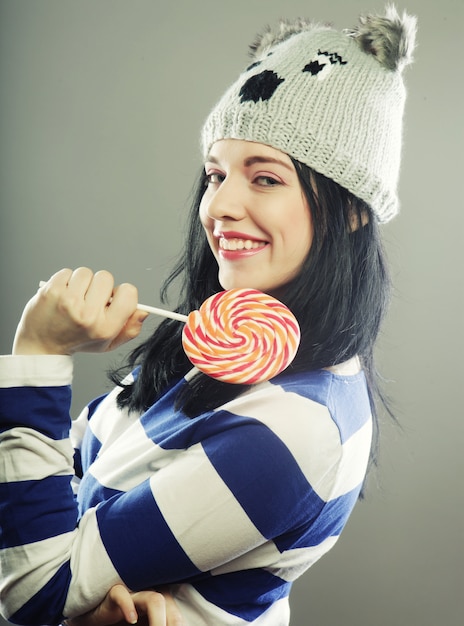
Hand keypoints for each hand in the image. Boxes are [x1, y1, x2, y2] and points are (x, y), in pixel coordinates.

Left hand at [12, 268, 147, 354]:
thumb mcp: (108, 343)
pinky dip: (66, 281)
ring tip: (74, 299)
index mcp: (106, 327)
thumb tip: (143, 311)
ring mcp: (69, 301)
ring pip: (86, 272)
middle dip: (99, 287)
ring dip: (82, 283)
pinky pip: (68, 272)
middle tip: (89, 300)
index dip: (122, 293)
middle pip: (107, 277)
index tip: (112, 299)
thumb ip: (130, 329)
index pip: (129, 292)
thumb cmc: (76, 342)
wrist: (41, 346)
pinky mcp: (52, 291)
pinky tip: (62, 295)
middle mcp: (88, 314)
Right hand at [65, 584, 185, 625]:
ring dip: (159, 620)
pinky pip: (122, 594)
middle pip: (170, 604)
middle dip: (174, 622)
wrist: (93, 618)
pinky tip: (131, 620)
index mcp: (159, 602)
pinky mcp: (113, 593)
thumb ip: (155, 625)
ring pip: (154, 599)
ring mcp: (132, 592)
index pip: (176, 612)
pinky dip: (128, 606)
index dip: (179, 623)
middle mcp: (148, 594)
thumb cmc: (120, 623)